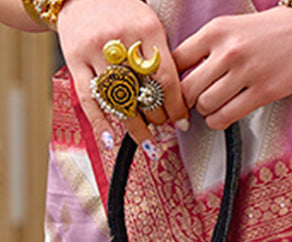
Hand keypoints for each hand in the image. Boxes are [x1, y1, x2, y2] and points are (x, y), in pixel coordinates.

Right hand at [57, 0, 188, 152]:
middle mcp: (119, 40)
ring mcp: (95, 51)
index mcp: (145, 30)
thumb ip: (163, 58)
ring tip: (148, 143)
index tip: (183, 122)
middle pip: (142, 90)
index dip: (176, 105)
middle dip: (157, 116)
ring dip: (135, 126)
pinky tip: (110, 140)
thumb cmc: (123, 14)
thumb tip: (179, 101)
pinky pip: (87, 98)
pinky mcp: (75, 60)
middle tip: (164, 126)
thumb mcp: (150, 26)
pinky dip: (99, 122)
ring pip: (117, 98)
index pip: (165, 77)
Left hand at [173, 7, 291, 129]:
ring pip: (206, 104)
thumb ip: (205, 47)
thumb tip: (181, 73)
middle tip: (193, 102)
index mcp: (215, 31)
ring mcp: (246, 73)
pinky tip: (220, 117)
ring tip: (211, 107)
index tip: (176, 87)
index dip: (173, 78)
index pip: (177, 60)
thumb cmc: (265, 33)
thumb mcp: (230, 28)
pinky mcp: (262, 93)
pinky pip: (226, 116)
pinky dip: (217, 122)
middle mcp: (228, 51)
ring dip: (204, 111)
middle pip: (188, 87)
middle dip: (187, 100)